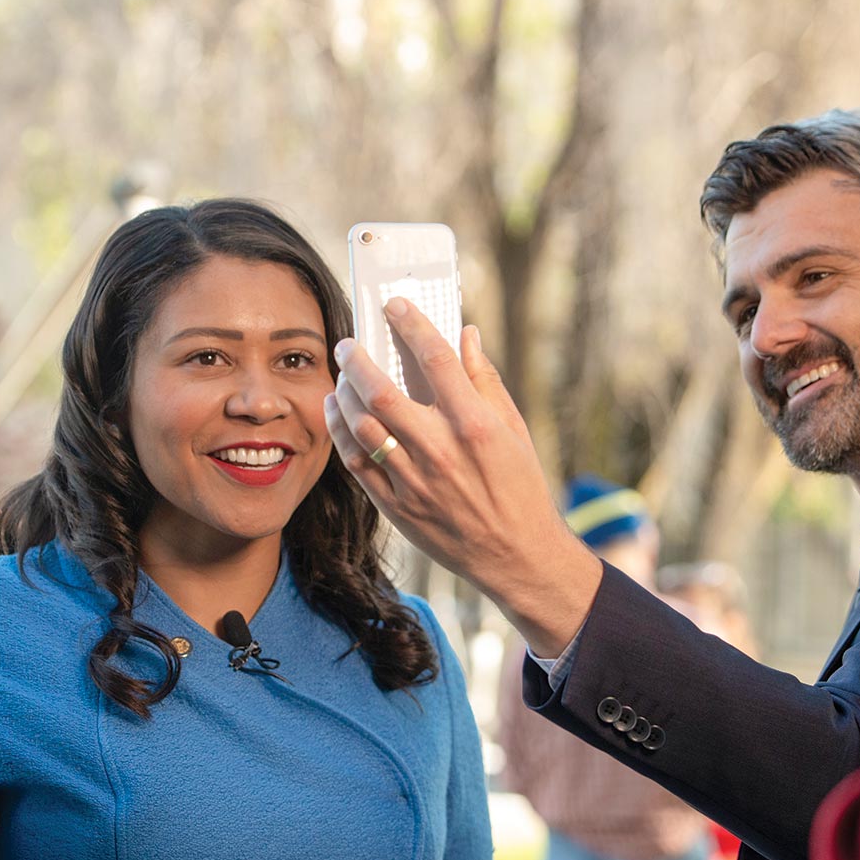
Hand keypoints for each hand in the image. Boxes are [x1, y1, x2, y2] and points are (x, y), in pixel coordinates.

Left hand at [324, 299, 600, 658]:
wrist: (517, 554)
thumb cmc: (520, 486)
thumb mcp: (513, 429)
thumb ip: (484, 379)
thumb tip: (466, 332)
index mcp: (475, 424)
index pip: (436, 359)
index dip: (411, 324)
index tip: (395, 304)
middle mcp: (441, 450)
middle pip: (381, 390)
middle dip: (357, 358)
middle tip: (348, 343)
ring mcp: (415, 481)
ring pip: (361, 426)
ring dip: (343, 394)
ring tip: (339, 378)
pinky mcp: (398, 507)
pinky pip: (356, 464)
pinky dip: (342, 433)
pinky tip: (339, 415)